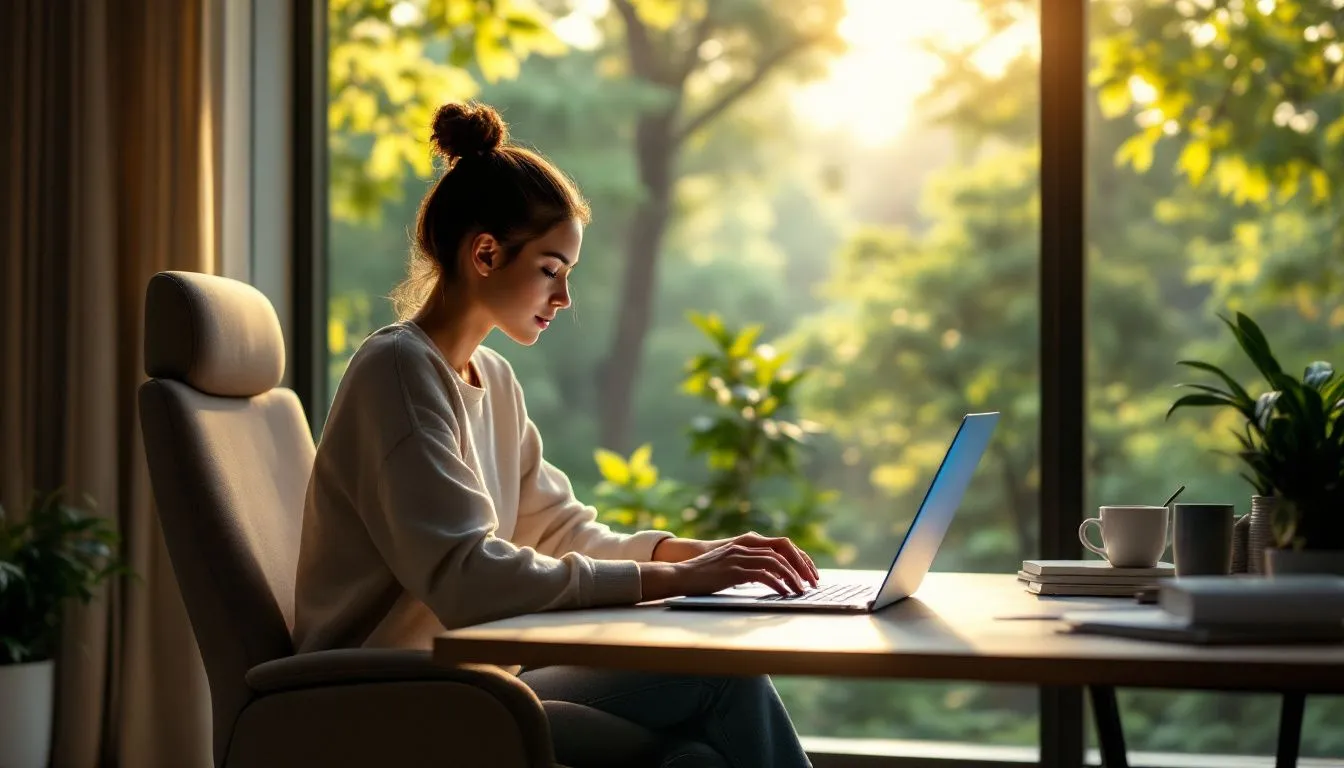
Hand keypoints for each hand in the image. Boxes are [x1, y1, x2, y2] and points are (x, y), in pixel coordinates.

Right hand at [653, 533, 818, 587]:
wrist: (680, 575)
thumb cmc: (703, 575)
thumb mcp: (729, 566)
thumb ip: (748, 567)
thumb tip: (769, 578)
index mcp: (745, 543)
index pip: (780, 544)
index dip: (798, 557)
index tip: (808, 572)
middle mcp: (744, 546)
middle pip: (782, 551)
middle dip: (801, 566)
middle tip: (811, 582)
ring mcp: (739, 557)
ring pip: (775, 562)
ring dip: (792, 577)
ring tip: (800, 590)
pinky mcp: (734, 570)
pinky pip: (763, 575)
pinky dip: (777, 584)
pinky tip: (784, 593)